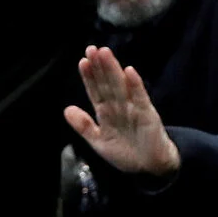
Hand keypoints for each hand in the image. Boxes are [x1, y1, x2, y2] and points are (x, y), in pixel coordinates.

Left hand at [64, 46, 181, 178]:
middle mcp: (119, 106)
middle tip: (93, 48)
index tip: (82, 61)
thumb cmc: (125, 153)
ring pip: (120, 86)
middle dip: (100, 67)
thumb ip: (84, 126)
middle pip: (107, 83)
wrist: (150, 167)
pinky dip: (135, 85)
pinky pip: (140, 98)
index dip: (89, 77)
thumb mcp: (99, 141)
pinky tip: (129, 72)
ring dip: (113, 70)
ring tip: (105, 54)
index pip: (96, 91)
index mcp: (106, 112)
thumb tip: (67, 109)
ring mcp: (133, 108)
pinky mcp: (147, 114)